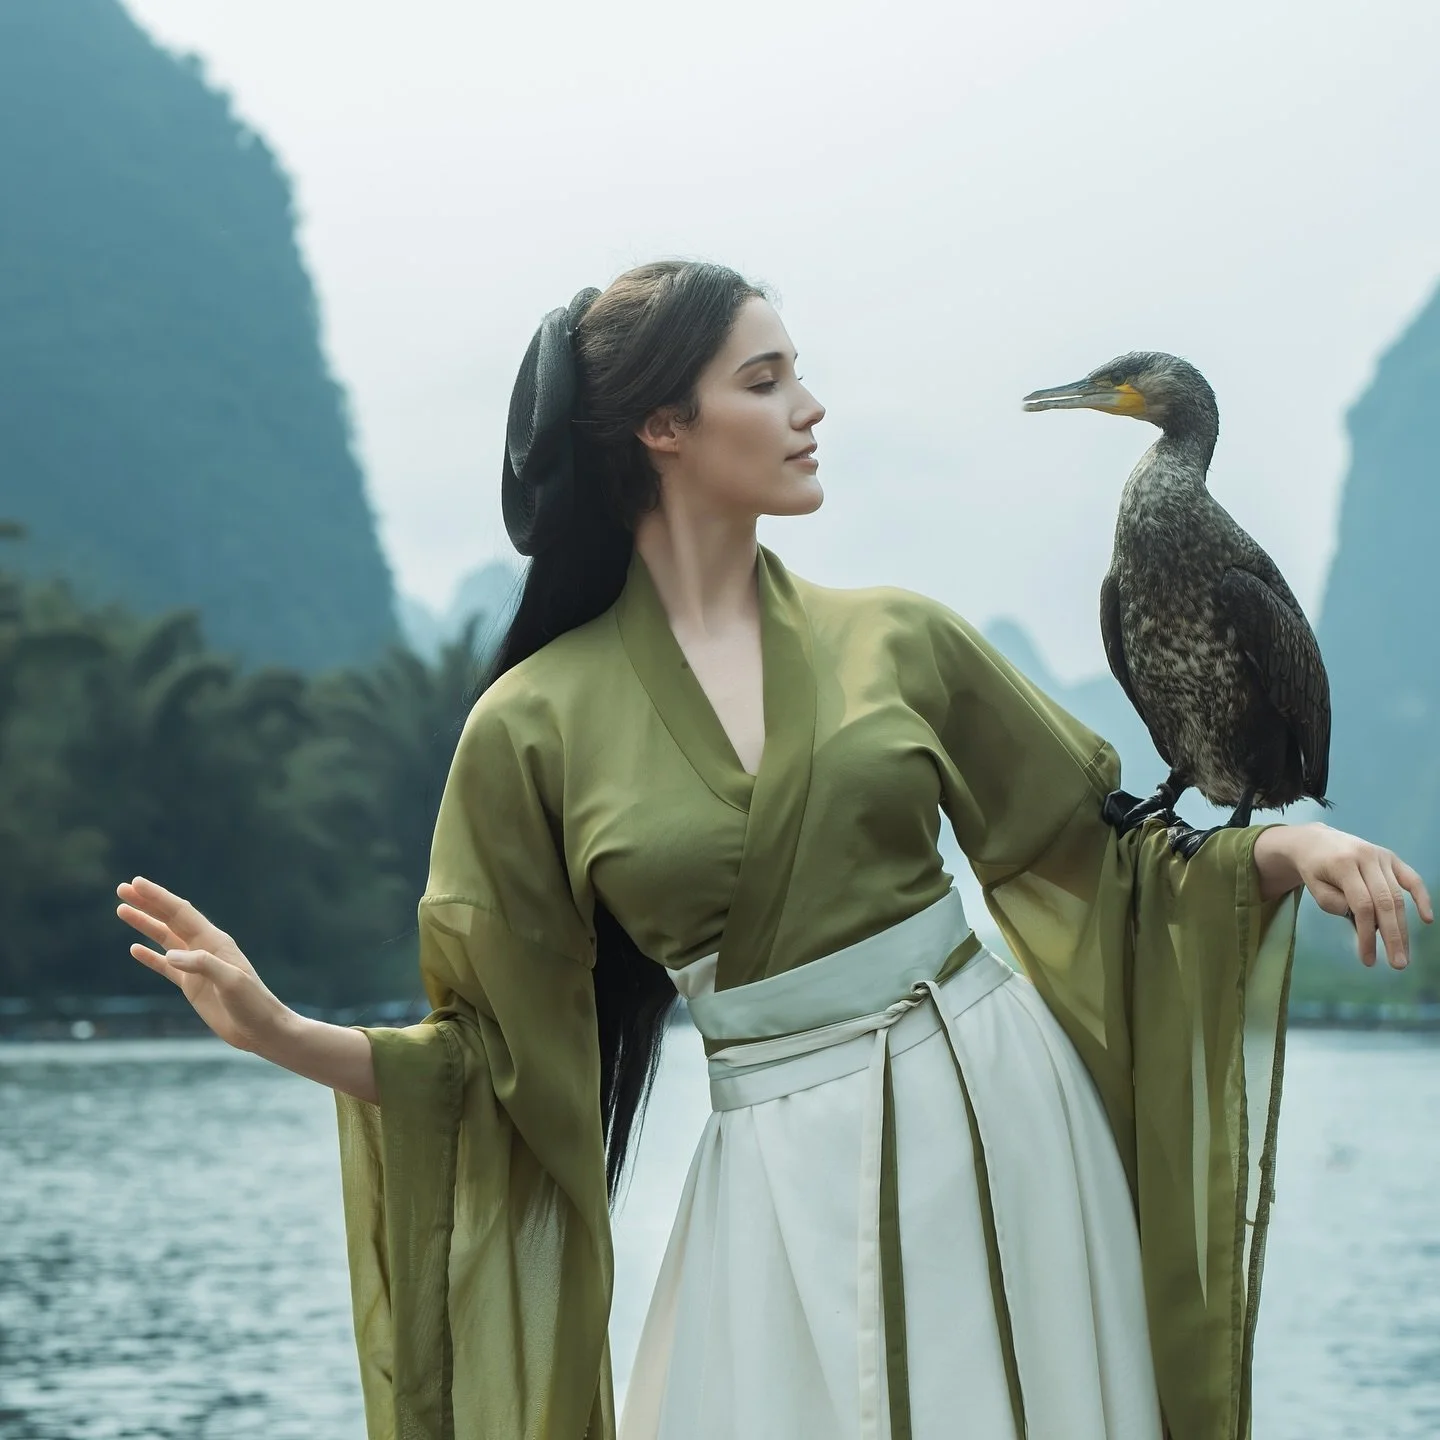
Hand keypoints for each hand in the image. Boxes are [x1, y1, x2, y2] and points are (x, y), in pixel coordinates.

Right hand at [116, 875, 289, 1051]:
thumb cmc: (253, 1003)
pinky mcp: (192, 985)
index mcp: (215, 941)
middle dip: (147, 903)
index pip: (181, 913)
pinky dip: (150, 956)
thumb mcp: (231, 982)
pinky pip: (165, 966)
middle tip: (122, 889)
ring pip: (165, 939)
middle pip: (170, 919)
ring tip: (122, 910)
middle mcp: (204, 948)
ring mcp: (197, 966)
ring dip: (145, 924)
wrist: (261, 1028)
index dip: (158, 897)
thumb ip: (203, 965)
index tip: (136, 883)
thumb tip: (170, 954)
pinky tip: (135, 948)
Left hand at [1267, 824, 1433, 968]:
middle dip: (1392, 936)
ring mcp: (1381, 856)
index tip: (1368, 959)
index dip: (1367, 934)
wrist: (1315, 841)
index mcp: (1343, 864)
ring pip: (1398, 896)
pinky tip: (1427, 919)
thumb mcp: (1314, 887)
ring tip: (1402, 953)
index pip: (1362, 905)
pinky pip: (1412, 879)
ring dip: (1402, 928)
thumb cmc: (1315, 870)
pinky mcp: (1391, 858)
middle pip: (1385, 902)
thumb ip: (1335, 904)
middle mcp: (1366, 857)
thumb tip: (1366, 923)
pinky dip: (1422, 898)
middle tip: (1398, 964)